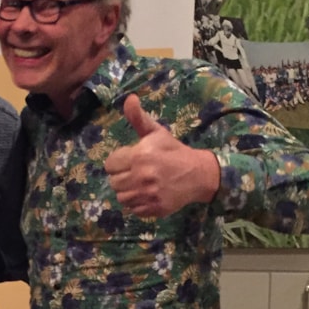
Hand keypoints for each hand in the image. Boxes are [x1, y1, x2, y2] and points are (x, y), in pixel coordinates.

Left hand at [104, 95, 220, 217]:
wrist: (198, 174)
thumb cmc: (174, 151)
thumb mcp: (156, 132)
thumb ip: (139, 118)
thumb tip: (129, 98)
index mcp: (140, 155)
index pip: (110, 164)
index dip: (118, 162)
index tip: (130, 160)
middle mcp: (142, 176)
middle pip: (114, 182)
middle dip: (123, 177)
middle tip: (137, 173)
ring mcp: (148, 194)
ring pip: (121, 198)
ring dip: (128, 191)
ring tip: (141, 184)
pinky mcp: (154, 209)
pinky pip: (133, 210)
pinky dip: (138, 204)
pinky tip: (148, 194)